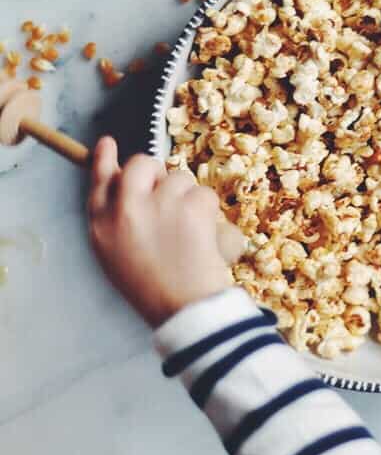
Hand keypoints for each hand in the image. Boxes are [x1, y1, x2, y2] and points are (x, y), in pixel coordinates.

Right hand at [87, 137, 242, 326]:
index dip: (104, 160)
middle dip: (157, 173)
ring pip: (179, 178)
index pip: (98, 181)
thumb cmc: (154, 290)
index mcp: (102, 225)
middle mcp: (126, 208)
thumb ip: (116, 221)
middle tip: (170, 197)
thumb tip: (121, 189)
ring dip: (188, 198)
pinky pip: (204, 193)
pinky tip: (205, 236)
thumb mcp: (118, 257)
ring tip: (189, 233)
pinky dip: (209, 212)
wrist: (185, 311)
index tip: (108, 143)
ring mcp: (159, 204)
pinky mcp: (190, 205)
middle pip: (141, 165)